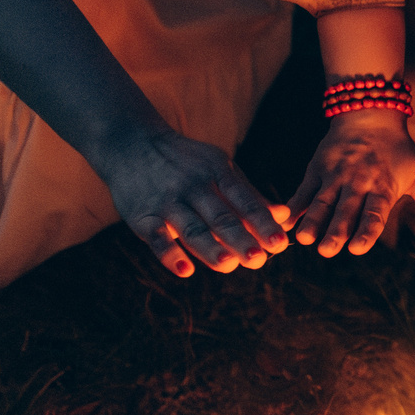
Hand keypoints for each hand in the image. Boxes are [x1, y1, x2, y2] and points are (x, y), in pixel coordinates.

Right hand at [93, 129, 290, 277]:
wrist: (130, 143)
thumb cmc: (186, 162)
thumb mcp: (220, 168)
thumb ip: (249, 195)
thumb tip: (284, 216)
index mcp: (218, 173)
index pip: (244, 201)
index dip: (262, 222)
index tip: (280, 243)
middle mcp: (194, 187)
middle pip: (220, 217)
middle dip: (240, 239)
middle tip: (259, 260)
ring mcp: (167, 202)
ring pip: (191, 228)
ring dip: (209, 248)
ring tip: (228, 265)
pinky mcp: (141, 216)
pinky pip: (156, 236)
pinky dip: (169, 254)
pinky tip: (185, 271)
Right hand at [285, 110, 414, 256]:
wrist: (368, 114)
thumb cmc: (397, 150)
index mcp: (383, 187)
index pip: (375, 213)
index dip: (366, 230)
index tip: (358, 248)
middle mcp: (357, 183)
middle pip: (346, 211)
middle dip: (336, 230)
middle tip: (328, 250)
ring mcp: (334, 176)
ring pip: (322, 202)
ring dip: (313, 221)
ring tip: (304, 240)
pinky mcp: (316, 170)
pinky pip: (303, 190)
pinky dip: (294, 206)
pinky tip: (285, 222)